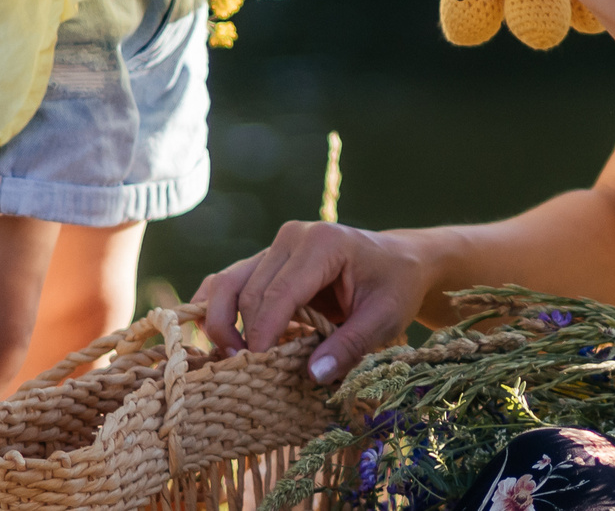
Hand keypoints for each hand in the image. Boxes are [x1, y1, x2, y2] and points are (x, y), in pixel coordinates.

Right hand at [192, 221, 436, 383]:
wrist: (400, 260)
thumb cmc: (395, 286)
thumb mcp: (385, 317)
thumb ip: (351, 345)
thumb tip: (312, 376)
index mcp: (322, 243)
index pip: (279, 292)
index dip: (264, 333)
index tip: (258, 370)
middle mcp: (291, 238)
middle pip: (249, 291)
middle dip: (241, 334)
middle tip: (244, 377)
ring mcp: (275, 247)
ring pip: (229, 284)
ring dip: (220, 322)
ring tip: (228, 360)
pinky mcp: (266, 261)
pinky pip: (230, 282)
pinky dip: (217, 309)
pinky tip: (215, 340)